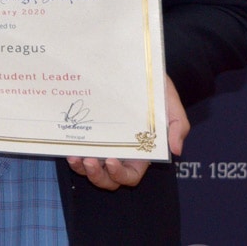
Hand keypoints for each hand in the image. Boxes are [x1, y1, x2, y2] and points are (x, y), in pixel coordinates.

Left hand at [66, 75, 187, 189]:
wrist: (135, 67)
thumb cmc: (155, 88)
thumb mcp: (170, 103)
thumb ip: (177, 126)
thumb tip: (175, 150)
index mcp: (140, 152)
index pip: (131, 175)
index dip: (121, 175)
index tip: (112, 161)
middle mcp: (119, 151)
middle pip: (108, 179)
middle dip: (97, 176)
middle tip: (90, 162)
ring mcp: (101, 143)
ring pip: (89, 169)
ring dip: (81, 169)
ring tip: (76, 158)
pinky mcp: (88, 132)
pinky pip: (78, 150)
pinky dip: (73, 154)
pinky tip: (69, 148)